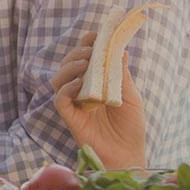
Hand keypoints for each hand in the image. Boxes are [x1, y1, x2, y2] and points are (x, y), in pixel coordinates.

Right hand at [51, 28, 147, 168]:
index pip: (85, 59)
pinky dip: (66, 89)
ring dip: (69, 68)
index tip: (94, 34)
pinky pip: (60, 100)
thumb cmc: (131, 128)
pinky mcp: (70, 118)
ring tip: (84, 64)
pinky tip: (78, 84)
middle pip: (69, 65)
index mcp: (96, 83)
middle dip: (77, 53)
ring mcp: (75, 104)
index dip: (86, 45)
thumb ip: (121, 75)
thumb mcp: (131, 97)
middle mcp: (82, 91)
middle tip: (90, 50)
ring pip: (59, 80)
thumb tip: (119, 49)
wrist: (128, 155)